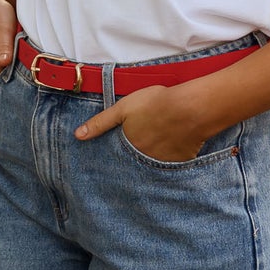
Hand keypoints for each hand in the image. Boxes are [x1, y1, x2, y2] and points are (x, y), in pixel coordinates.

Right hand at [0, 0, 19, 93]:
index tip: (28, 90)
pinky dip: (1, 76)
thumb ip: (3, 47)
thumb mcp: (3, 27)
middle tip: (29, 89)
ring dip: (6, 83)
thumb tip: (2, 63)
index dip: (13, 91)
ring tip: (23, 83)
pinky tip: (12, 73)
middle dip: (11, 90)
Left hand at [74, 84, 206, 162]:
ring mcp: (164, 164)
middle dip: (133, 162)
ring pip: (153, 166)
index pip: (117, 160)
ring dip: (152, 160)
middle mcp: (145, 161)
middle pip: (135, 165)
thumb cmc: (156, 104)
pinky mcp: (182, 162)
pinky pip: (173, 166)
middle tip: (136, 155)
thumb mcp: (123, 109)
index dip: (115, 159)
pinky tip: (172, 147)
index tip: (113, 160)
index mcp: (129, 148)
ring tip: (154, 148)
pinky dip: (170, 159)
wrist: (191, 108)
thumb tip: (78, 135)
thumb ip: (100, 123)